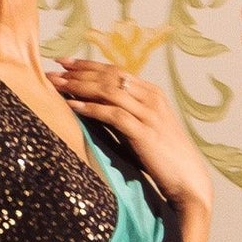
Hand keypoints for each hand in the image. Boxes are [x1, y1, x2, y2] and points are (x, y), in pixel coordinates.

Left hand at [48, 61, 213, 216]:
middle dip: (78, 72)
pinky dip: (90, 108)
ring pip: (108, 91)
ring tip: (56, 85)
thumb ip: (130, 113)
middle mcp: (151, 98)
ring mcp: (149, 114)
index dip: (89, 65)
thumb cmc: (165, 157)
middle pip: (109, 76)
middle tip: (52, 70)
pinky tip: (72, 106)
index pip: (116, 71)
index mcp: (153, 93)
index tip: (65, 62)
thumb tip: (100, 107)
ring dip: (78, 86)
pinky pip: (112, 115)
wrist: (189, 179)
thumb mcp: (148, 127)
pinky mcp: (144, 133)